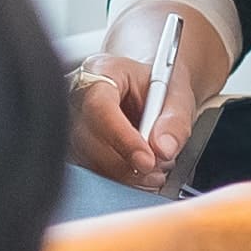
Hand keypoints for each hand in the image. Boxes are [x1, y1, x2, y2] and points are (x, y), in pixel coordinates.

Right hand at [70, 0, 231, 189]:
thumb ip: (174, 121)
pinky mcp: (76, 146)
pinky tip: (139, 174)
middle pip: (88, 137)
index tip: (148, 160)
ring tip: (154, 170)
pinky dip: (118, 179)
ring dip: (124, 174)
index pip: (100, 106)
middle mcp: (79, 96)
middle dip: (126, 162)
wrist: (151, 91)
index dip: (123, 138)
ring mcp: (72, 122)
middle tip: (156, 168)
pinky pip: (91, 170)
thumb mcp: (177, 95)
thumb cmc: (159, 86)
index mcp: (102, 71)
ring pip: (87, 159)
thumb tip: (162, 149)